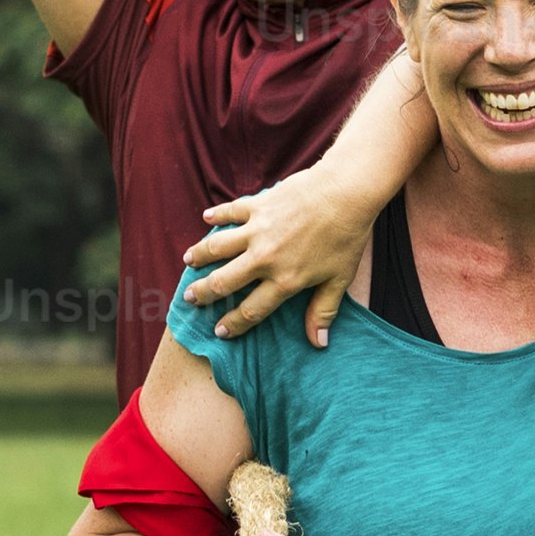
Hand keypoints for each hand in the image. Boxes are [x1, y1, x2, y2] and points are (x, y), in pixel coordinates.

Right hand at [187, 161, 383, 345]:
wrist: (346, 192)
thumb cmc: (346, 237)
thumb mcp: (339, 279)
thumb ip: (323, 311)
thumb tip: (319, 343)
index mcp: (284, 280)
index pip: (251, 310)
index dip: (233, 324)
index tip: (219, 331)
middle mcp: (264, 258)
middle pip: (224, 282)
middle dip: (203, 293)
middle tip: (190, 299)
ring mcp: (257, 230)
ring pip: (217, 247)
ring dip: (200, 255)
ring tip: (188, 261)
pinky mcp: (258, 205)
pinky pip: (230, 212)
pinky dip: (217, 215)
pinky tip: (206, 218)